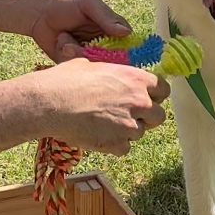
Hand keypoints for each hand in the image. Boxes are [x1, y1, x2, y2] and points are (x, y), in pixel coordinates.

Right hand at [23, 58, 168, 155]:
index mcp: (135, 79)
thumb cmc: (67, 80)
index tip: (146, 99)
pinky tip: (98, 135)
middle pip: (159, 116)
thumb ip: (113, 73)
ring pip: (140, 133)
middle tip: (128, 116)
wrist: (50, 102)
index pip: (164, 90)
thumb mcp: (94, 66)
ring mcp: (129, 124)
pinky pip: (124, 148)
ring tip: (104, 124)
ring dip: (126, 131)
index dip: (155, 96)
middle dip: (146, 118)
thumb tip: (114, 75)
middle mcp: (138, 101)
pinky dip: (114, 145)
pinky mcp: (117, 144)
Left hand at [28, 0, 131, 62]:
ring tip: (64, 38)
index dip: (121, 54)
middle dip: (92, 55)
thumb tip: (126, 32)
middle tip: (76, 44)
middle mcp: (104, 46)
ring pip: (92, 67)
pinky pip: (77, 69)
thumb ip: (106, 16)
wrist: (39, 13)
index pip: (127, 48)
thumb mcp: (88, 4)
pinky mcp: (75, 64)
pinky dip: (66, 57)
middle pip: (110, 63)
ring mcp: (89, 57)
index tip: (106, 51)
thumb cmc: (67, 3)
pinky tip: (60, 44)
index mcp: (113, 31)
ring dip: (75, 54)